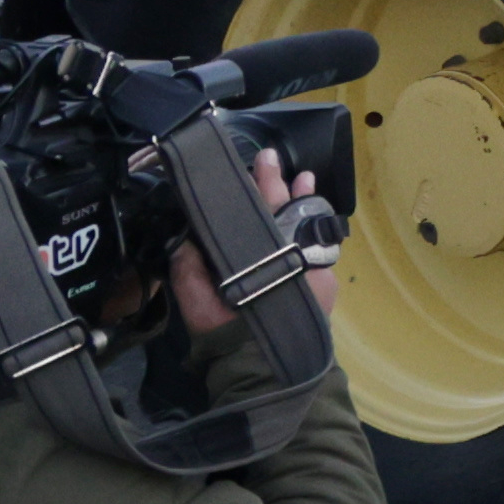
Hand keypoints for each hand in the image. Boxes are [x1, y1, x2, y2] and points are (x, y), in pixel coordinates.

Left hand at [162, 147, 339, 343]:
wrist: (259, 346)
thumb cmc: (220, 320)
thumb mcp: (191, 290)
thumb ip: (186, 261)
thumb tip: (188, 226)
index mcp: (230, 253)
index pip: (235, 214)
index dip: (237, 192)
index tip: (235, 168)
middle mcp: (259, 248)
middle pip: (265, 207)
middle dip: (267, 180)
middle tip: (267, 156)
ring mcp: (288, 252)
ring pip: (293, 212)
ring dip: (295, 189)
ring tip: (297, 169)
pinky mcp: (313, 260)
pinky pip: (317, 227)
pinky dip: (316, 206)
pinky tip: (313, 188)